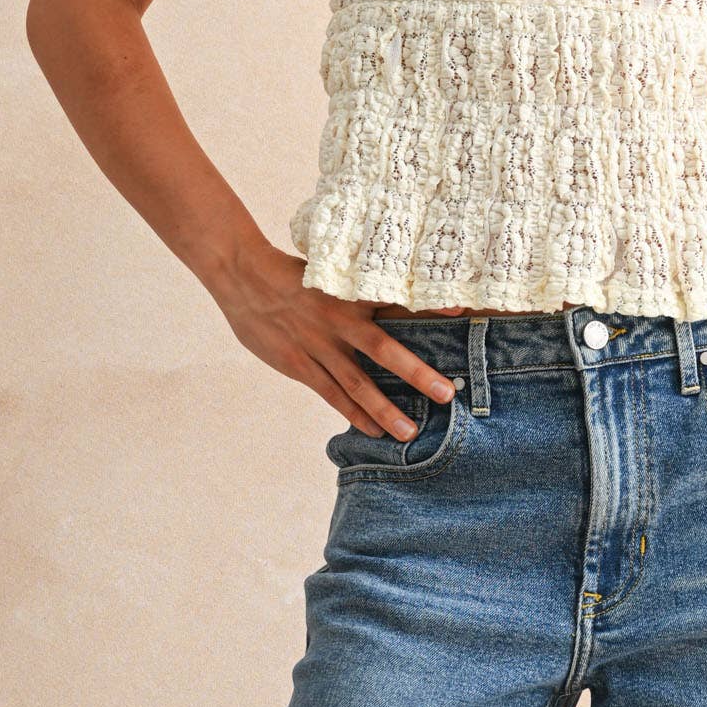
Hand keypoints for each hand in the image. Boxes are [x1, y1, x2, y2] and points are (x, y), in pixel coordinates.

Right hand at [213, 243, 458, 440]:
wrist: (243, 275)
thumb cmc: (291, 275)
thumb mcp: (331, 275)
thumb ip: (360, 292)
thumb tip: (395, 297)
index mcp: (351, 295)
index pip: (398, 302)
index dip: (430, 307)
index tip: (463, 314)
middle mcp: (339, 322)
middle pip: (385, 350)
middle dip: (417, 374)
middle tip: (447, 395)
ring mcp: (318, 345)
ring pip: (357, 382)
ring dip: (385, 409)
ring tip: (409, 432)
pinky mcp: (298, 363)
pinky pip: (330, 393)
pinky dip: (352, 412)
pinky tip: (372, 429)